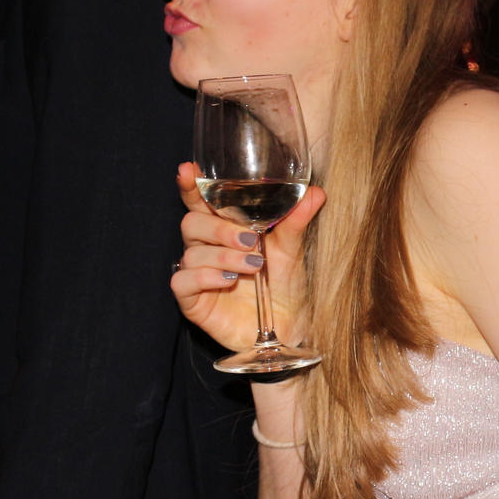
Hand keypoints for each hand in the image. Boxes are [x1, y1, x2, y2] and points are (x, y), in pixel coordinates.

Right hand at [171, 162, 325, 352]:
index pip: (200, 202)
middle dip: (220, 228)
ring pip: (191, 252)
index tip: (188, 171)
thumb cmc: (285, 285)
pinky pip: (182, 281)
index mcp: (224, 229)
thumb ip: (296, 220)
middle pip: (191, 223)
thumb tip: (315, 192)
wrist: (289, 327)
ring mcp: (197, 274)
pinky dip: (206, 277)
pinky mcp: (192, 301)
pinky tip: (228, 281)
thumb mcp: (292, 250)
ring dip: (224, 256)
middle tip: (251, 240)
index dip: (190, 186)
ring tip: (253, 266)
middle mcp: (206, 248)